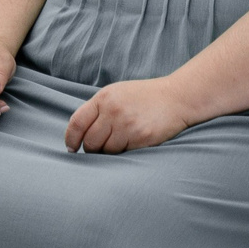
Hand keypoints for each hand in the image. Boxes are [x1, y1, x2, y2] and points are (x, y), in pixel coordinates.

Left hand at [66, 77, 193, 152]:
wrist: (177, 97)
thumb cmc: (143, 96)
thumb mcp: (115, 94)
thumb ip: (96, 109)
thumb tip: (79, 133)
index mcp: (103, 98)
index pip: (77, 123)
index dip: (71, 139)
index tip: (71, 148)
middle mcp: (113, 112)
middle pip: (90, 141)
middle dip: (91, 149)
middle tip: (96, 149)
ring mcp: (128, 126)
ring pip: (107, 150)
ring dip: (108, 152)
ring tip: (118, 143)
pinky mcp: (143, 138)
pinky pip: (125, 153)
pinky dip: (125, 152)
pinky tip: (132, 143)